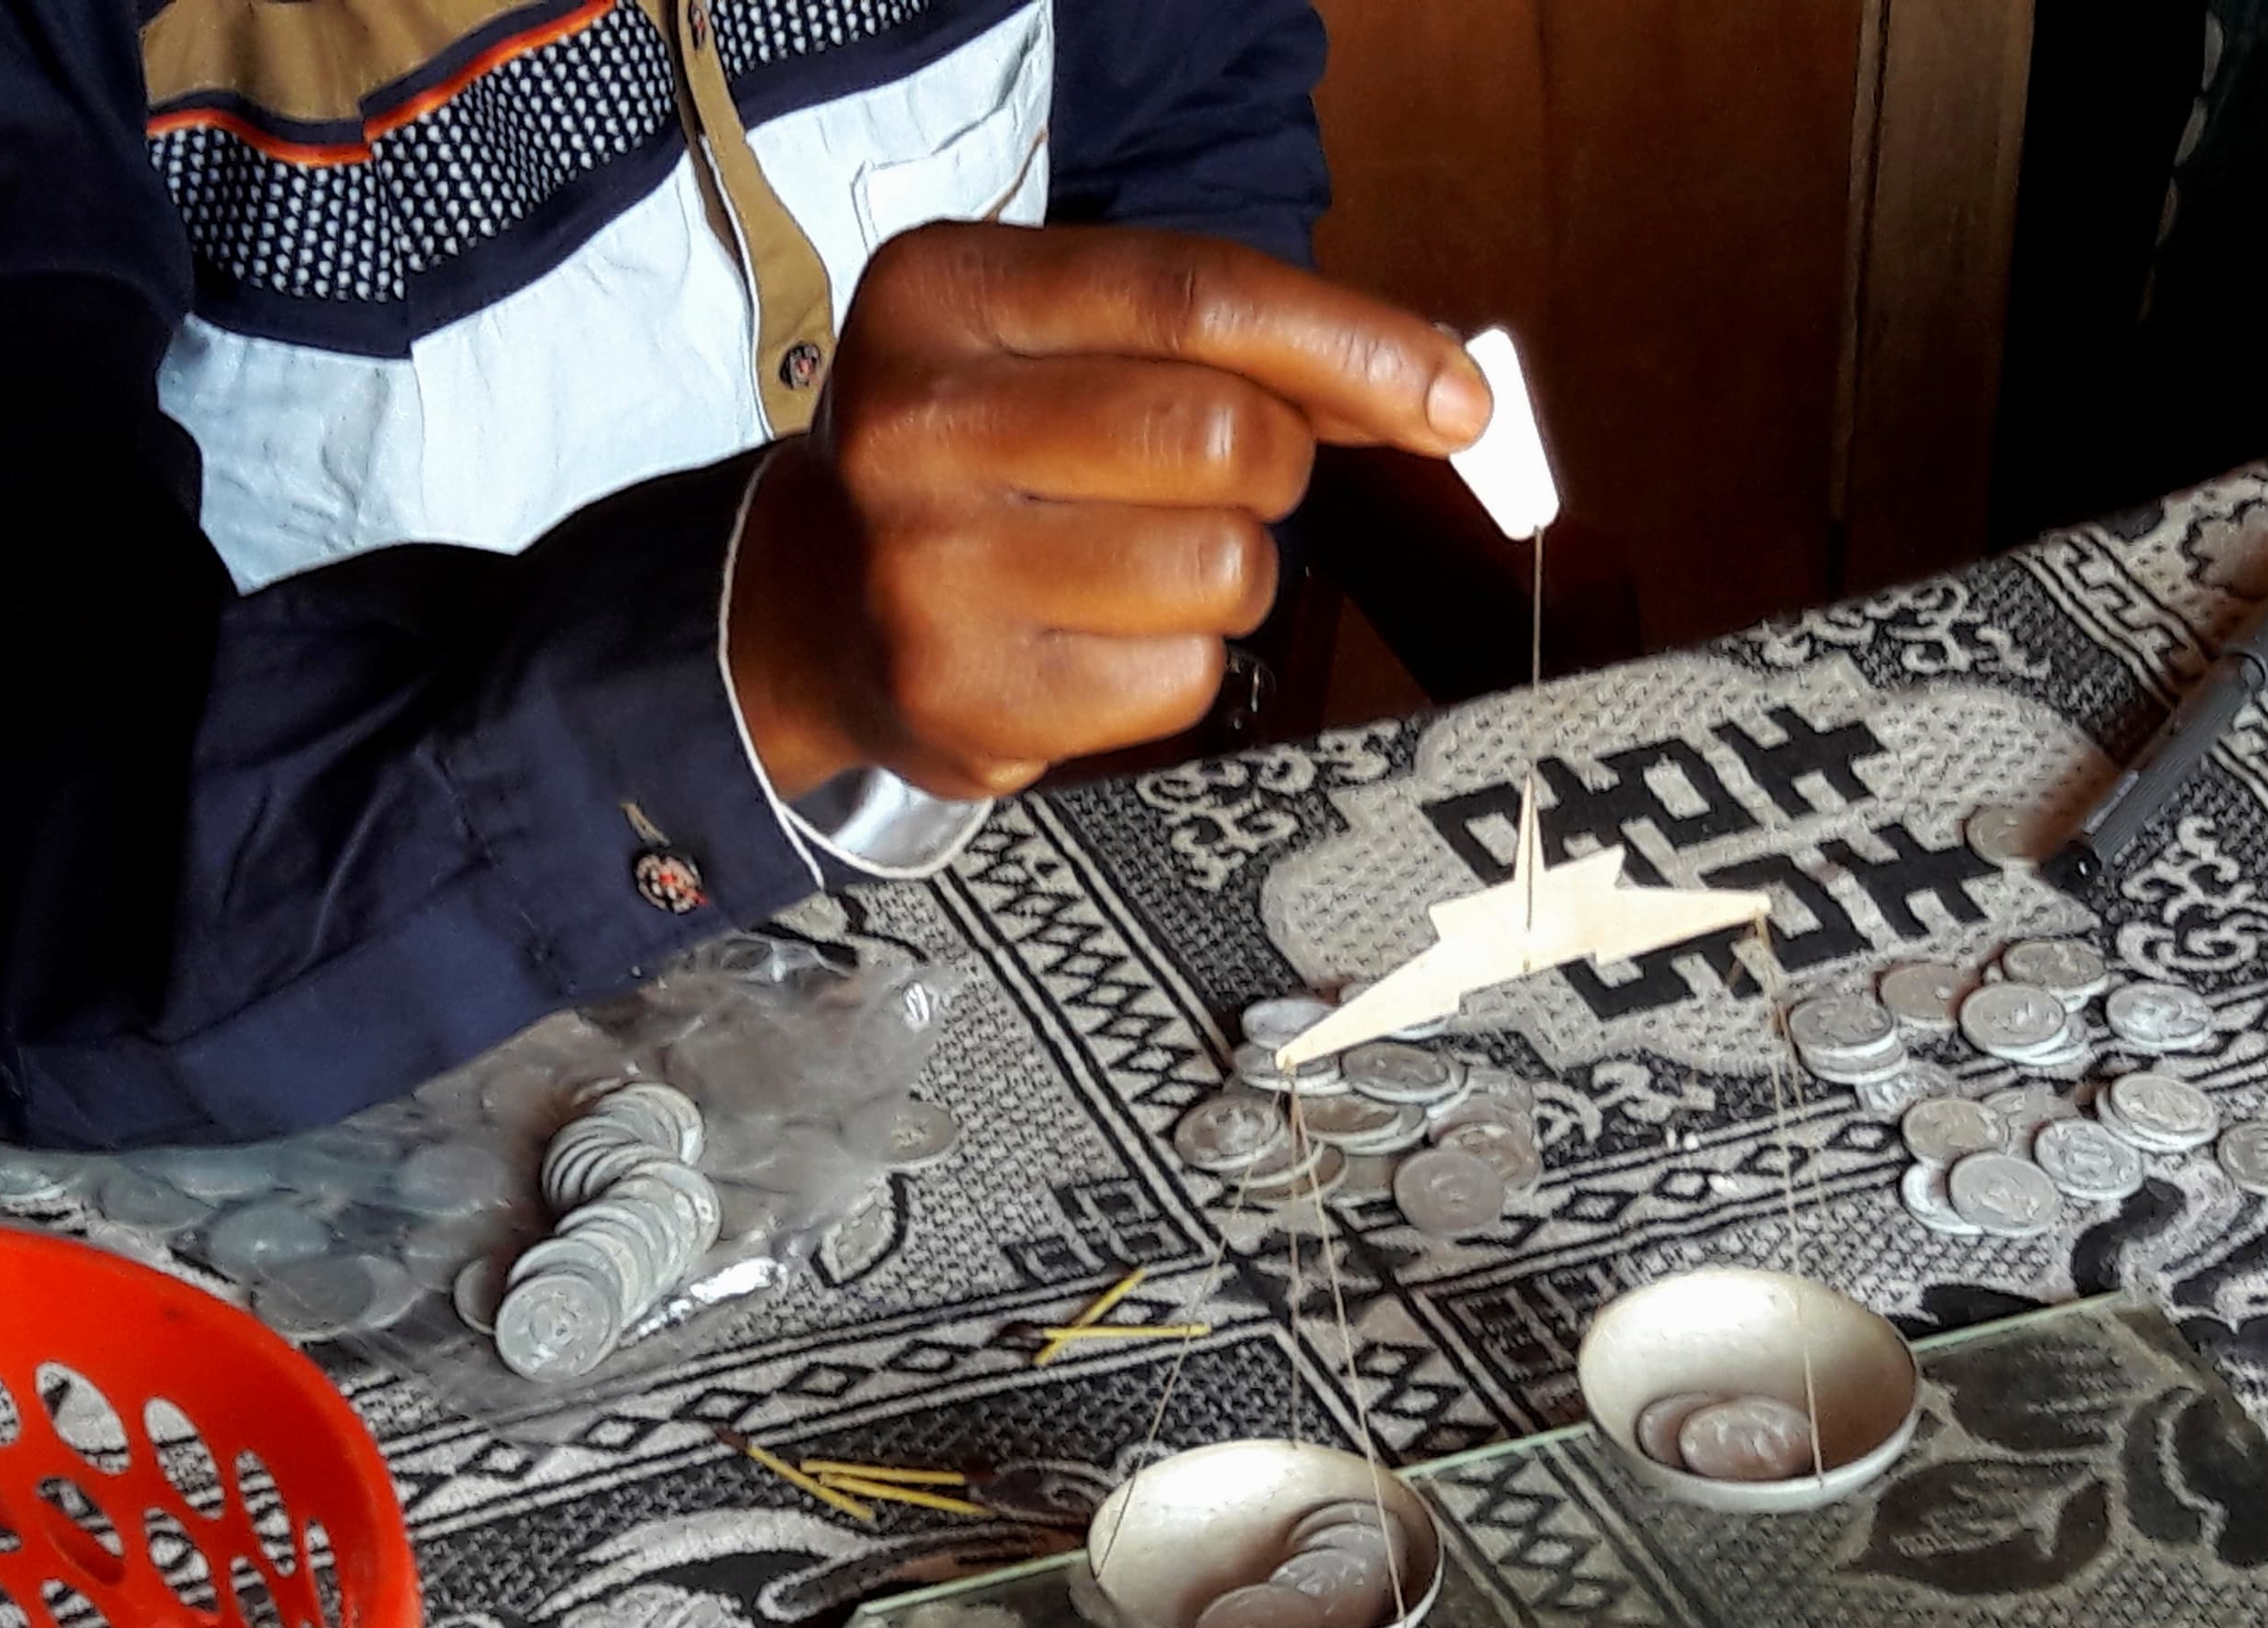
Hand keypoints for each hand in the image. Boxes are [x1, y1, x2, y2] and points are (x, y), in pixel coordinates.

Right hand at [726, 224, 1491, 800]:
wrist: (810, 604)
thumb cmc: (988, 454)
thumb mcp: (1067, 342)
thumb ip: (1241, 344)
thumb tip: (1447, 395)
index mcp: (944, 290)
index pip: (1197, 296)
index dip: (1353, 343)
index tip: (1457, 397)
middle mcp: (915, 420)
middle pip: (1227, 437)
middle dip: (1273, 465)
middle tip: (1216, 482)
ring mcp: (927, 568)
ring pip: (1225, 567)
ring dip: (1228, 571)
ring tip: (1131, 563)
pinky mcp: (961, 696)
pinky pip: (1185, 678)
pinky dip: (1179, 664)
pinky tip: (1094, 639)